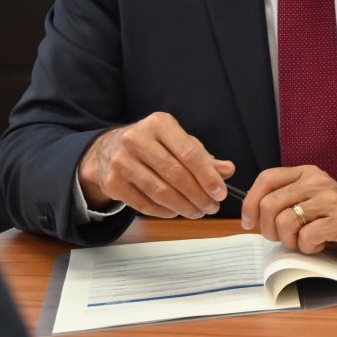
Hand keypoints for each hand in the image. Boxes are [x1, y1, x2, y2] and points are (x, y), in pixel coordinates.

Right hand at [77, 111, 235, 216]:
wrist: (108, 150)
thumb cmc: (152, 145)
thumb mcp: (178, 142)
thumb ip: (203, 156)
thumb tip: (227, 170)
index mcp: (159, 123)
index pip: (189, 153)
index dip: (208, 176)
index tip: (221, 193)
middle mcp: (137, 139)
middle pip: (175, 174)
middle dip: (198, 195)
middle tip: (212, 207)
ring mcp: (121, 161)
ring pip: (160, 191)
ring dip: (183, 206)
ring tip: (197, 212)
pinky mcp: (112, 182)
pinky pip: (143, 203)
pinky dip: (163, 211)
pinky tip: (175, 212)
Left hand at [240, 165, 336, 262]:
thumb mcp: (310, 202)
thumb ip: (285, 201)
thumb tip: (251, 213)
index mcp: (307, 174)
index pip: (266, 179)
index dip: (250, 203)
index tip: (249, 222)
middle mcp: (318, 181)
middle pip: (270, 204)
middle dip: (269, 229)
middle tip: (283, 239)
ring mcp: (331, 200)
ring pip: (286, 222)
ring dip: (291, 241)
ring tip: (307, 241)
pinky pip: (307, 237)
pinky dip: (309, 248)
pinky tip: (322, 244)